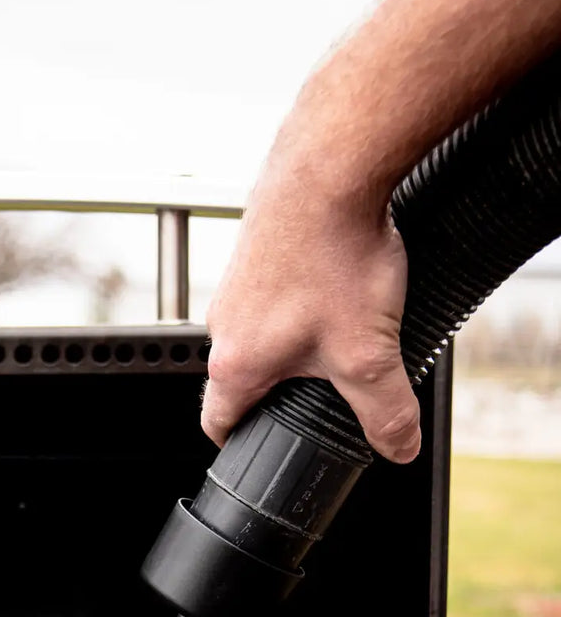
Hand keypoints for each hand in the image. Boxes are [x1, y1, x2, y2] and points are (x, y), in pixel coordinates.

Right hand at [201, 155, 421, 463]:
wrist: (331, 165)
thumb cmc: (333, 253)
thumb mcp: (368, 353)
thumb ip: (386, 411)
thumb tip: (398, 447)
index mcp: (235, 363)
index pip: (218, 424)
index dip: (240, 445)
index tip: (261, 452)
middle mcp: (224, 322)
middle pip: (244, 376)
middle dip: (282, 389)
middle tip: (325, 392)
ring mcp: (237, 281)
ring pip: (261, 331)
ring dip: (295, 340)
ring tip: (343, 330)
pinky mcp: (257, 246)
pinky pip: (275, 290)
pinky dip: (304, 296)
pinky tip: (340, 283)